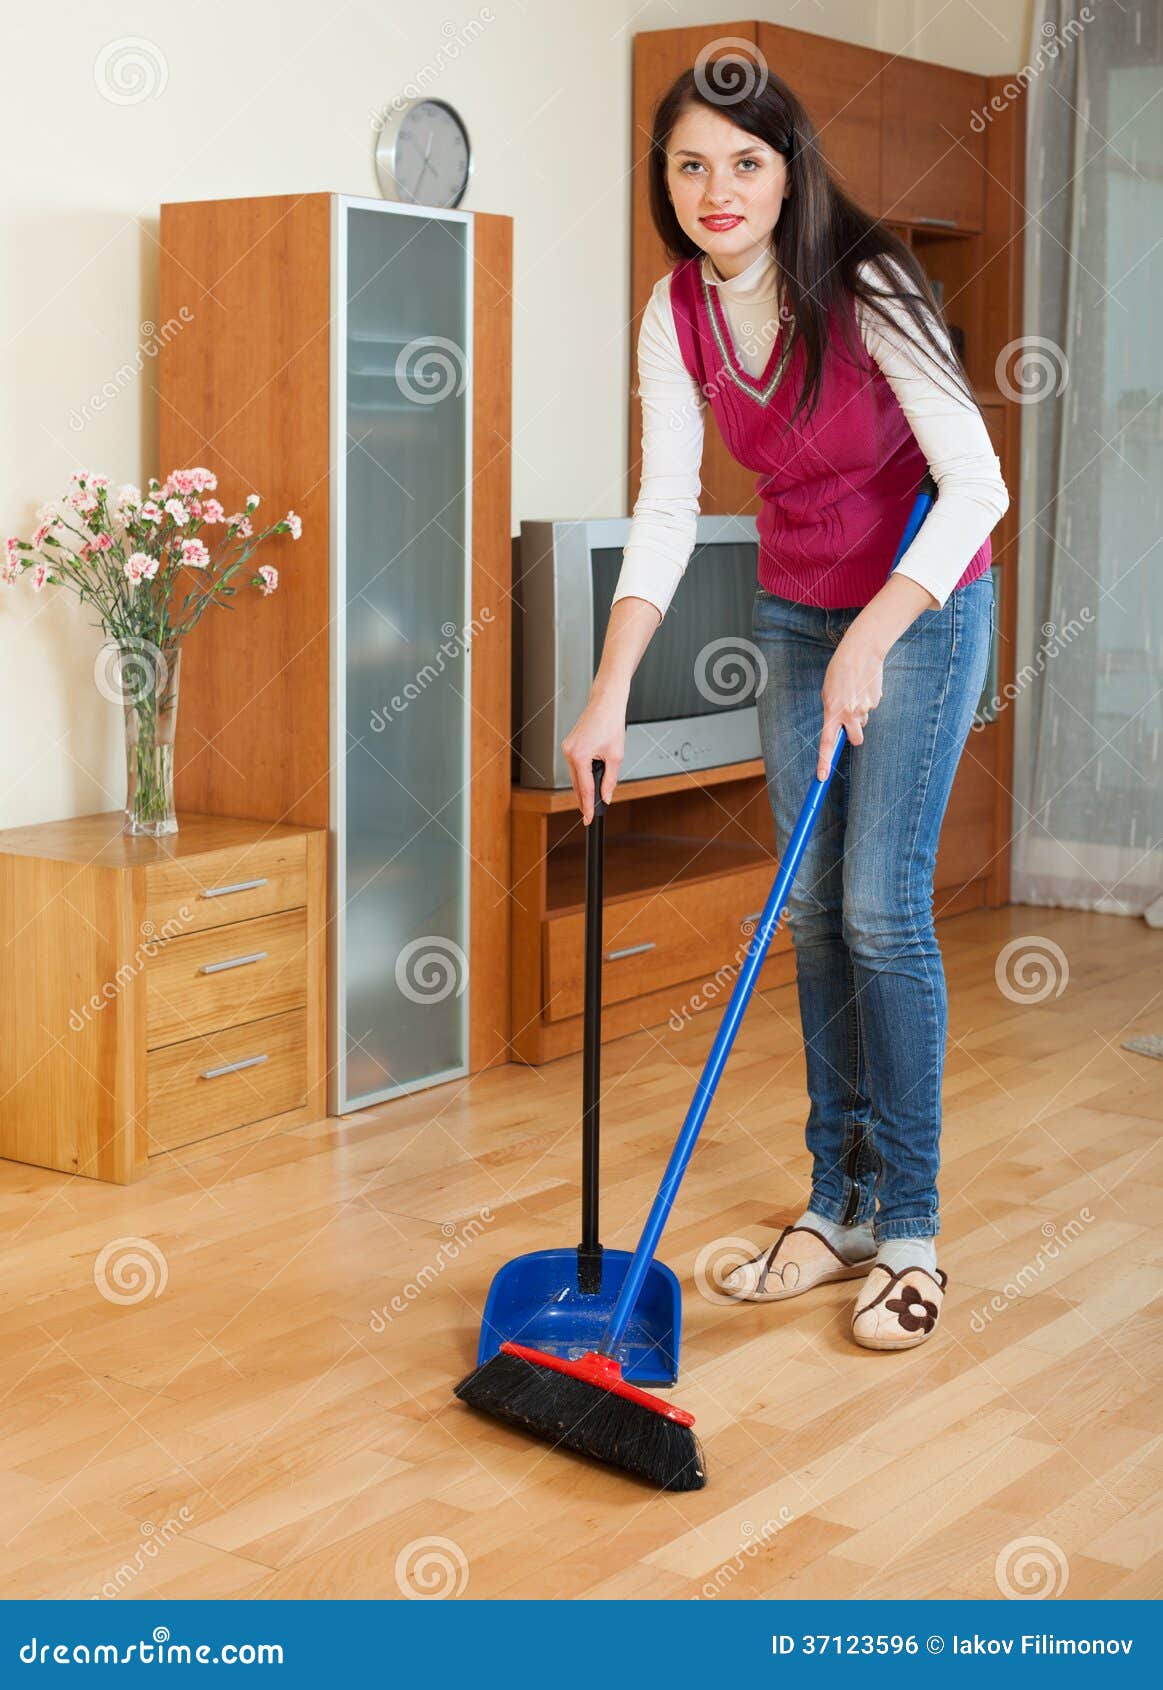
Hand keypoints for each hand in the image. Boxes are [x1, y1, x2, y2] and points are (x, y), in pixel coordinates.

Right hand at [562, 693, 624, 822]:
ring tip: (593, 798)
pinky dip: (582, 774)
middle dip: (584, 799)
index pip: (585, 788)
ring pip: (575, 776)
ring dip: (584, 787)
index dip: (587, 806)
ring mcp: (567, 748)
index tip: (588, 818)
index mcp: (579, 756)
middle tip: (590, 813)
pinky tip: (589, 780)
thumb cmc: (611, 723)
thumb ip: (610, 780)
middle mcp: (569, 752)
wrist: (606, 703)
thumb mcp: (616, 756)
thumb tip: (606, 795)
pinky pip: (575, 766)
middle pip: (577, 784)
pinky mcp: (569, 744)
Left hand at [817, 627, 884, 779]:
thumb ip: (832, 713)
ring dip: (860, 714)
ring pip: (863, 722)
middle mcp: (849, 714)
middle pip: (855, 740)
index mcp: (832, 712)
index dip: (824, 762)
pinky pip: (871, 708)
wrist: (860, 651)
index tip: (821, 777)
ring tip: (856, 694)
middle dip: (854, 733)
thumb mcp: (828, 693)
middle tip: (850, 717)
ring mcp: (865, 708)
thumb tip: (840, 729)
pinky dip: (868, 700)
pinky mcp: (876, 701)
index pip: (828, 743)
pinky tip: (864, 686)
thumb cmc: (839, 672)